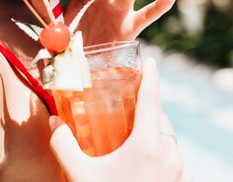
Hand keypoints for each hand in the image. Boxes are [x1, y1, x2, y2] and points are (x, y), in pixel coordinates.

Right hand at [49, 59, 191, 181]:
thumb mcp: (80, 175)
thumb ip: (64, 145)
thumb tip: (53, 121)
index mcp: (147, 145)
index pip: (152, 99)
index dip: (152, 77)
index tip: (152, 62)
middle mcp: (169, 154)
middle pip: (161, 119)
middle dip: (146, 110)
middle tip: (128, 110)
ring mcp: (179, 172)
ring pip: (168, 140)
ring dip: (153, 134)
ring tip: (131, 139)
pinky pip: (173, 160)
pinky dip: (160, 153)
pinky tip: (142, 163)